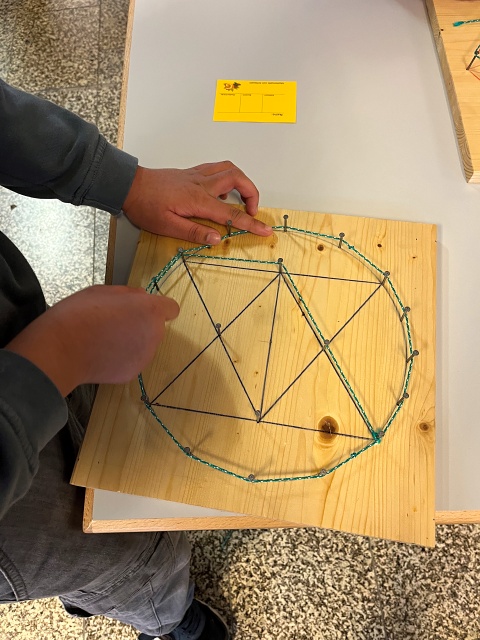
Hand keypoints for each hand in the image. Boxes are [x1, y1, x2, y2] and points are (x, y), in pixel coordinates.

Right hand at [5, 285, 178, 396]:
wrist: (62, 349)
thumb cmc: (80, 313)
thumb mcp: (103, 291)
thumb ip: (129, 294)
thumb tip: (141, 296)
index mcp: (150, 310)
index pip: (171, 308)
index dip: (158, 308)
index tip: (142, 310)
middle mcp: (154, 334)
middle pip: (155, 328)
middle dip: (140, 325)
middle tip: (113, 324)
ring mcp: (145, 357)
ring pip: (143, 345)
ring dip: (131, 342)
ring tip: (103, 340)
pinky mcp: (132, 373)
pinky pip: (131, 361)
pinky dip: (120, 359)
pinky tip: (100, 356)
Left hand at [122, 160, 272, 244]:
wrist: (129, 185)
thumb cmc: (145, 206)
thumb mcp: (167, 227)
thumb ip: (194, 233)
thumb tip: (217, 239)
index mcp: (197, 200)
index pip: (231, 214)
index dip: (251, 223)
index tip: (265, 230)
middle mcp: (201, 184)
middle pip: (238, 180)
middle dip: (252, 195)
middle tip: (252, 212)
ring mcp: (197, 175)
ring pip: (229, 169)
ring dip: (242, 182)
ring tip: (243, 199)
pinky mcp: (192, 173)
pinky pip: (217, 168)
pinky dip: (228, 177)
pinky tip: (223, 191)